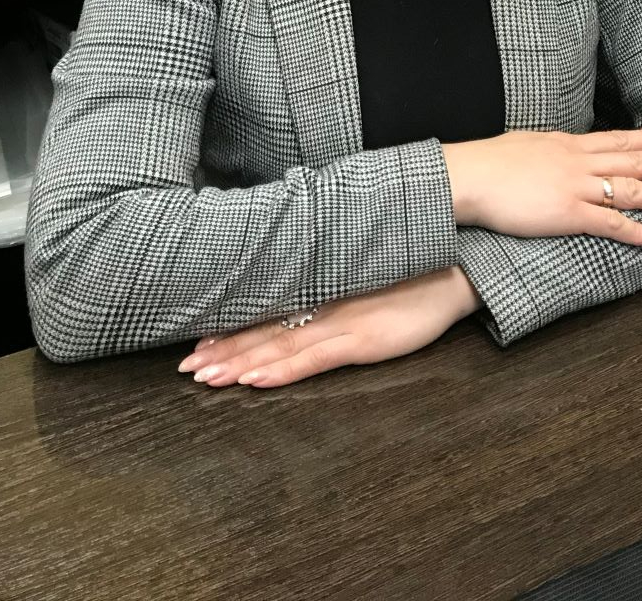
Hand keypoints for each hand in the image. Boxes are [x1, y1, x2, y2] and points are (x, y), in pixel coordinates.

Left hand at [176, 266, 480, 388]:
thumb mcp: (366, 271)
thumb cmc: (413, 268)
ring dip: (240, 362)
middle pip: (264, 330)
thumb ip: (335, 282)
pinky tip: (256, 378)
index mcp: (323, 288)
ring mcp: (342, 321)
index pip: (267, 311)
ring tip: (206, 377)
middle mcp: (324, 303)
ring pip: (280, 346)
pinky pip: (314, 357)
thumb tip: (303, 290)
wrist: (455, 264)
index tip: (196, 340)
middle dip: (223, 350)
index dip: (231, 327)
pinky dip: (282, 369)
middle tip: (186, 367)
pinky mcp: (364, 339)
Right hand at [441, 122, 641, 246]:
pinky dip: (641, 232)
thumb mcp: (527, 144)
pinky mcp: (569, 214)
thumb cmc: (489, 163)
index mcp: (570, 144)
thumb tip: (561, 151)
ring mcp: (577, 187)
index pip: (621, 138)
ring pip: (634, 188)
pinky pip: (613, 224)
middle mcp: (581, 161)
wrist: (468, 176)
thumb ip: (551, 150)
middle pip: (637, 158)